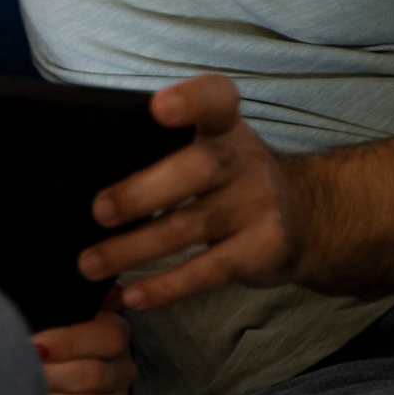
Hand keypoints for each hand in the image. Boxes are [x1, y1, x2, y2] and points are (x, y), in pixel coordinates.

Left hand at [34, 296, 134, 394]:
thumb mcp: (57, 316)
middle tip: (16, 373)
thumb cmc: (49, 339)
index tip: (32, 345)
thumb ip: (55, 306)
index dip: (65, 342)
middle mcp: (123, 369)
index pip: (104, 337)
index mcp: (115, 333)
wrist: (54, 370)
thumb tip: (48, 293)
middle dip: (48, 376)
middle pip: (91, 376)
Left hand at [78, 75, 300, 310]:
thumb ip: (166, 149)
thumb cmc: (230, 178)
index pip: (215, 99)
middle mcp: (245, 160)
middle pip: (198, 168)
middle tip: (99, 211)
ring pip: (191, 226)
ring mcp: (259, 205)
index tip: (159, 107)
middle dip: (143, 191)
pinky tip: (135, 295)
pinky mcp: (263, 250)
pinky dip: (167, 286)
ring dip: (135, 248)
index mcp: (225, 125)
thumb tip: (86, 170)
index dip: (190, 100)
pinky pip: (208, 271)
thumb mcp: (213, 146)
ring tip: (90, 264)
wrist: (307, 218)